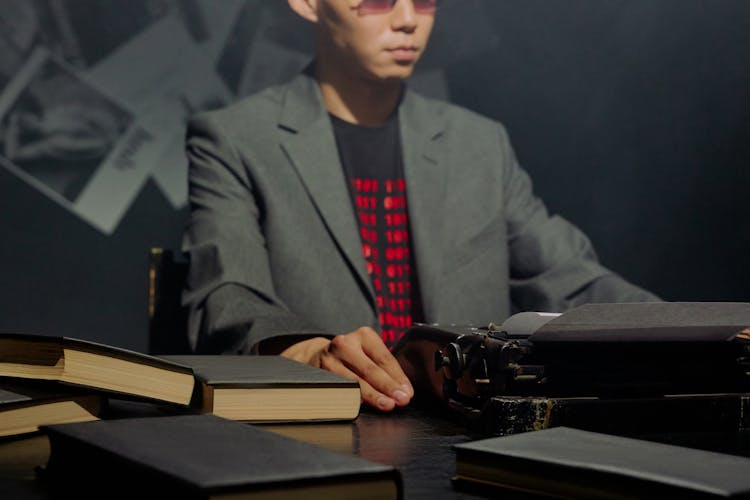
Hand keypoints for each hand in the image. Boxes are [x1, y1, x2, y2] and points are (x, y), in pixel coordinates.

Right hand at [280, 327, 413, 411]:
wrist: (316, 356)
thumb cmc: (351, 358)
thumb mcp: (368, 354)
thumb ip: (384, 369)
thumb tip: (403, 390)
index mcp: (363, 336)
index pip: (384, 358)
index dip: (398, 377)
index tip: (408, 392)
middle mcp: (345, 344)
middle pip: (370, 369)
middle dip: (388, 387)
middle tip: (401, 400)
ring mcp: (330, 359)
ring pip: (354, 381)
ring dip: (373, 395)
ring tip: (387, 405)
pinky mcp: (320, 374)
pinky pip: (340, 389)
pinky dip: (353, 399)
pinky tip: (362, 406)